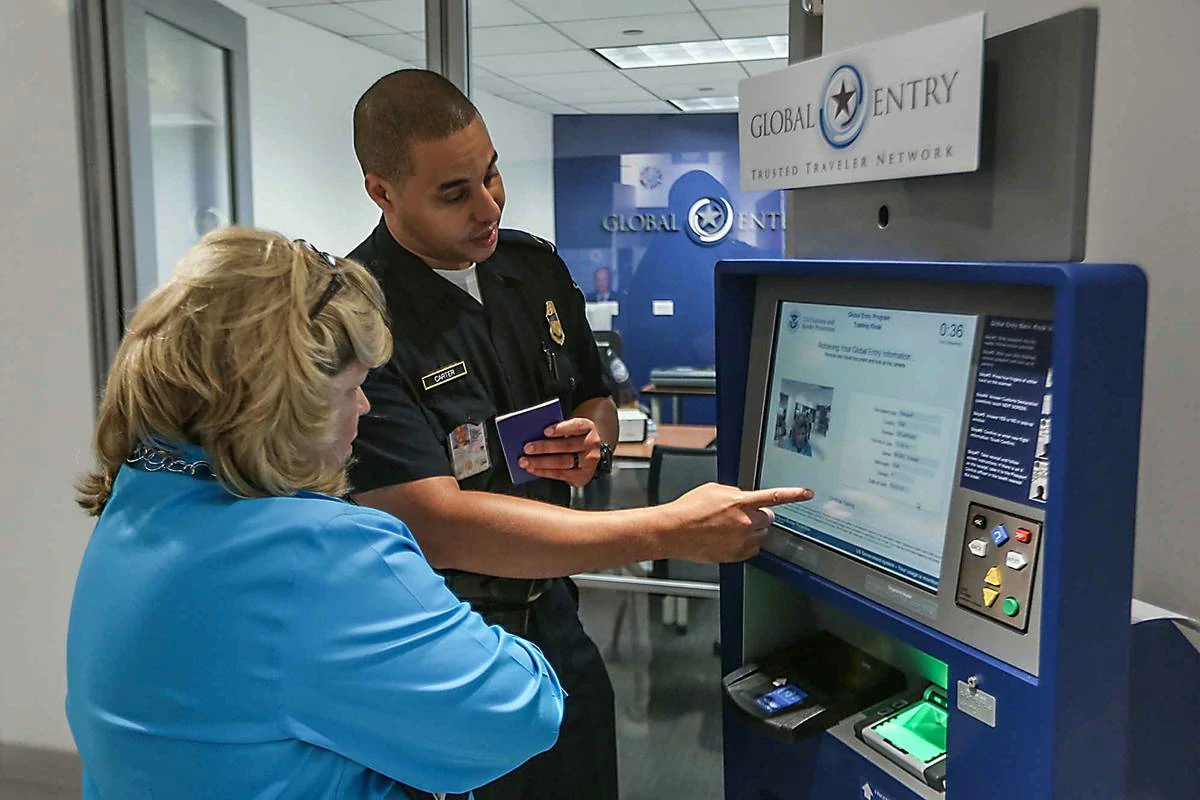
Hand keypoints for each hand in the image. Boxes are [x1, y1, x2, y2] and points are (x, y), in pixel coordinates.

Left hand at [519, 417, 602, 487]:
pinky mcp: (582, 475)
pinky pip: (560, 474)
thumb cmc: (573, 437)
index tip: (545, 431)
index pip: (576, 426)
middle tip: (527, 448)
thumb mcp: (570, 429)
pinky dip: (544, 472)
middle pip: (566, 446)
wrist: (589, 454)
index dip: (561, 428)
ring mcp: (588, 461)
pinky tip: (532, 469)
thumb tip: (533, 433)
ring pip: (562, 462)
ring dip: (541, 462)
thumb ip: (557, 429)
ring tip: (525, 461)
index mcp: (588, 427)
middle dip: (544, 447)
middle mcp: (591, 444)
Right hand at [659, 484, 814, 562]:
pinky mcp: (736, 555)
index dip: (794, 494)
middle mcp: (744, 522)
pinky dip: (745, 544)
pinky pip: (752, 549)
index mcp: (740, 502)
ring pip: (760, 534)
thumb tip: (744, 497)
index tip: (807, 493)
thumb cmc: (688, 510)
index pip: (774, 497)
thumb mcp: (713, 490)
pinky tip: (728, 539)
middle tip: (740, 515)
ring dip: (751, 530)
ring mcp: (741, 540)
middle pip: (768, 518)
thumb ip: (735, 493)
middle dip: (759, 515)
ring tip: (729, 528)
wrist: (673, 531)